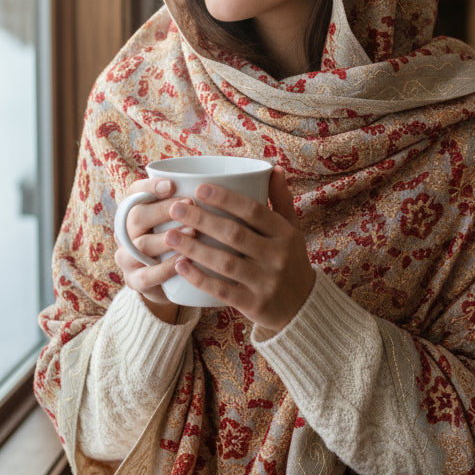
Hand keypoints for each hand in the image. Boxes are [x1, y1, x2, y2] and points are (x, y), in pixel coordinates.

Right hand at [114, 176, 192, 320]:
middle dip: (163, 209)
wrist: (171, 283)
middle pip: (137, 216)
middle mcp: (125, 233)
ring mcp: (126, 258)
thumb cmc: (182, 241)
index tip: (172, 184)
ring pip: (141, 245)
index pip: (134, 192)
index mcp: (134, 212)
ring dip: (168, 238)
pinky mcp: (134, 281)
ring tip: (193, 231)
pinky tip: (184, 261)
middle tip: (190, 203)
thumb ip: (190, 203)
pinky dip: (166, 268)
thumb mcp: (182, 219)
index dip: (150, 187)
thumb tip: (222, 180)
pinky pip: (146, 275)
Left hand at [162, 166, 314, 332]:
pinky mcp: (255, 305)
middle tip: (175, 208)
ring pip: (225, 263)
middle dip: (202, 219)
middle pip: (235, 234)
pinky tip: (180, 266)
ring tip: (170, 236)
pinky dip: (200, 278)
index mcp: (286, 234)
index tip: (199, 188)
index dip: (226, 198)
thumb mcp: (292, 229)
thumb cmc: (291, 260)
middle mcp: (278, 257)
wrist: (304, 307)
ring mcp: (267, 282)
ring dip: (195, 248)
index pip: (253, 211)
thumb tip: (272, 167)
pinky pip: (223, 291)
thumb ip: (281, 199)